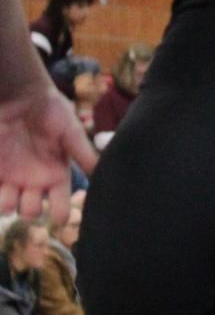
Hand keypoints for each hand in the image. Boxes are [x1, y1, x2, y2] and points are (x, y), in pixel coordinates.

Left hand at [0, 81, 94, 226]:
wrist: (21, 95)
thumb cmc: (50, 111)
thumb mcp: (71, 132)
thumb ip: (84, 154)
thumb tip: (104, 176)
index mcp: (56, 174)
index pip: (60, 201)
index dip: (61, 212)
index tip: (60, 219)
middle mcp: (34, 179)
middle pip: (32, 209)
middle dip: (30, 211)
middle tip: (30, 205)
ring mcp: (11, 175)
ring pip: (8, 204)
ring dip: (8, 207)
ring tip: (8, 201)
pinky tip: (1, 189)